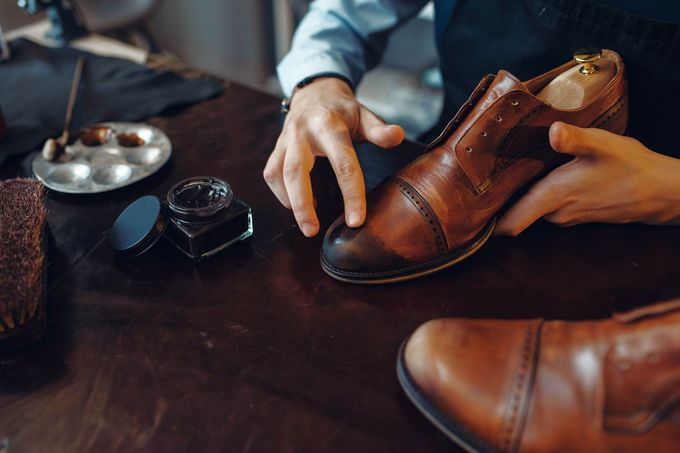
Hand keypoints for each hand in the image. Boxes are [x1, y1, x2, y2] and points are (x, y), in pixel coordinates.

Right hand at [263, 77, 404, 236]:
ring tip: (306, 224)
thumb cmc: (342, 109)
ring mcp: (286, 140)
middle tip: (313, 231)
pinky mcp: (276, 148)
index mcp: (329, 125)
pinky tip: (296, 205)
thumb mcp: (364, 115)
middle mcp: (303, 133)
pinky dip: (281, 193)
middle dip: (303, 204)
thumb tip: (398, 136)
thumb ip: (379, 129)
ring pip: (278, 174)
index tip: (356, 221)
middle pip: (297, 171)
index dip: (351, 194)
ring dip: (289, 202)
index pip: (343, 164)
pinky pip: (271, 173)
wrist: (315, 91)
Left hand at [496, 122, 679, 235]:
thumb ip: (575, 139)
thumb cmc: (631, 166)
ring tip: (502, 177)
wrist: (661, 191)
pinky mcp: (576, 213)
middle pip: (515, 213)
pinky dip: (536, 196)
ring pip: (531, 209)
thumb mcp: (602, 145)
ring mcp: (567, 216)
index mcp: (553, 197)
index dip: (488, 224)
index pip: (511, 223)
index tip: (468, 217)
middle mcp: (555, 212)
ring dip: (518, 197)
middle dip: (498, 203)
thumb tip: (552, 130)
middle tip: (478, 183)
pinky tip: (534, 178)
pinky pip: (546, 207)